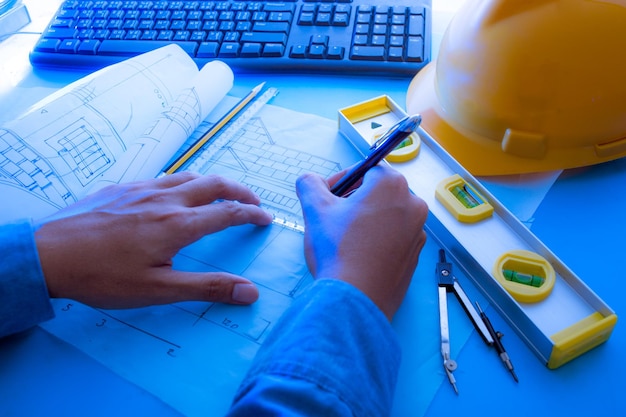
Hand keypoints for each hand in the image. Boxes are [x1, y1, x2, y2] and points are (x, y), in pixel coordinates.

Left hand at [34, 172, 272, 308]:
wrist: (48, 254)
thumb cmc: (103, 277)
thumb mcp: (158, 291)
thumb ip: (207, 288)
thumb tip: (250, 292)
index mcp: (178, 225)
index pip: (227, 213)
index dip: (252, 214)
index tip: (266, 218)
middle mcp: (165, 199)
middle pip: (214, 184)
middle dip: (240, 190)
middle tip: (253, 201)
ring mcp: (141, 189)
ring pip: (188, 176)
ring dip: (211, 184)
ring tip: (218, 196)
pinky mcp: (121, 187)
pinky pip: (161, 178)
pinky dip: (181, 183)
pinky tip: (170, 196)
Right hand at [296, 165, 427, 320]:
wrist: (355, 300)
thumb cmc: (338, 251)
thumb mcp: (315, 210)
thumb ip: (310, 184)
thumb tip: (310, 180)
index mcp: (392, 186)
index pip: (366, 169)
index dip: (342, 180)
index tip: (326, 196)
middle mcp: (413, 205)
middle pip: (378, 192)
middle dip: (354, 200)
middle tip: (332, 217)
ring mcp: (417, 233)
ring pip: (386, 216)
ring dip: (365, 220)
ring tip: (343, 239)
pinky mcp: (415, 256)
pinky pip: (394, 238)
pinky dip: (377, 240)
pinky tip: (357, 255)